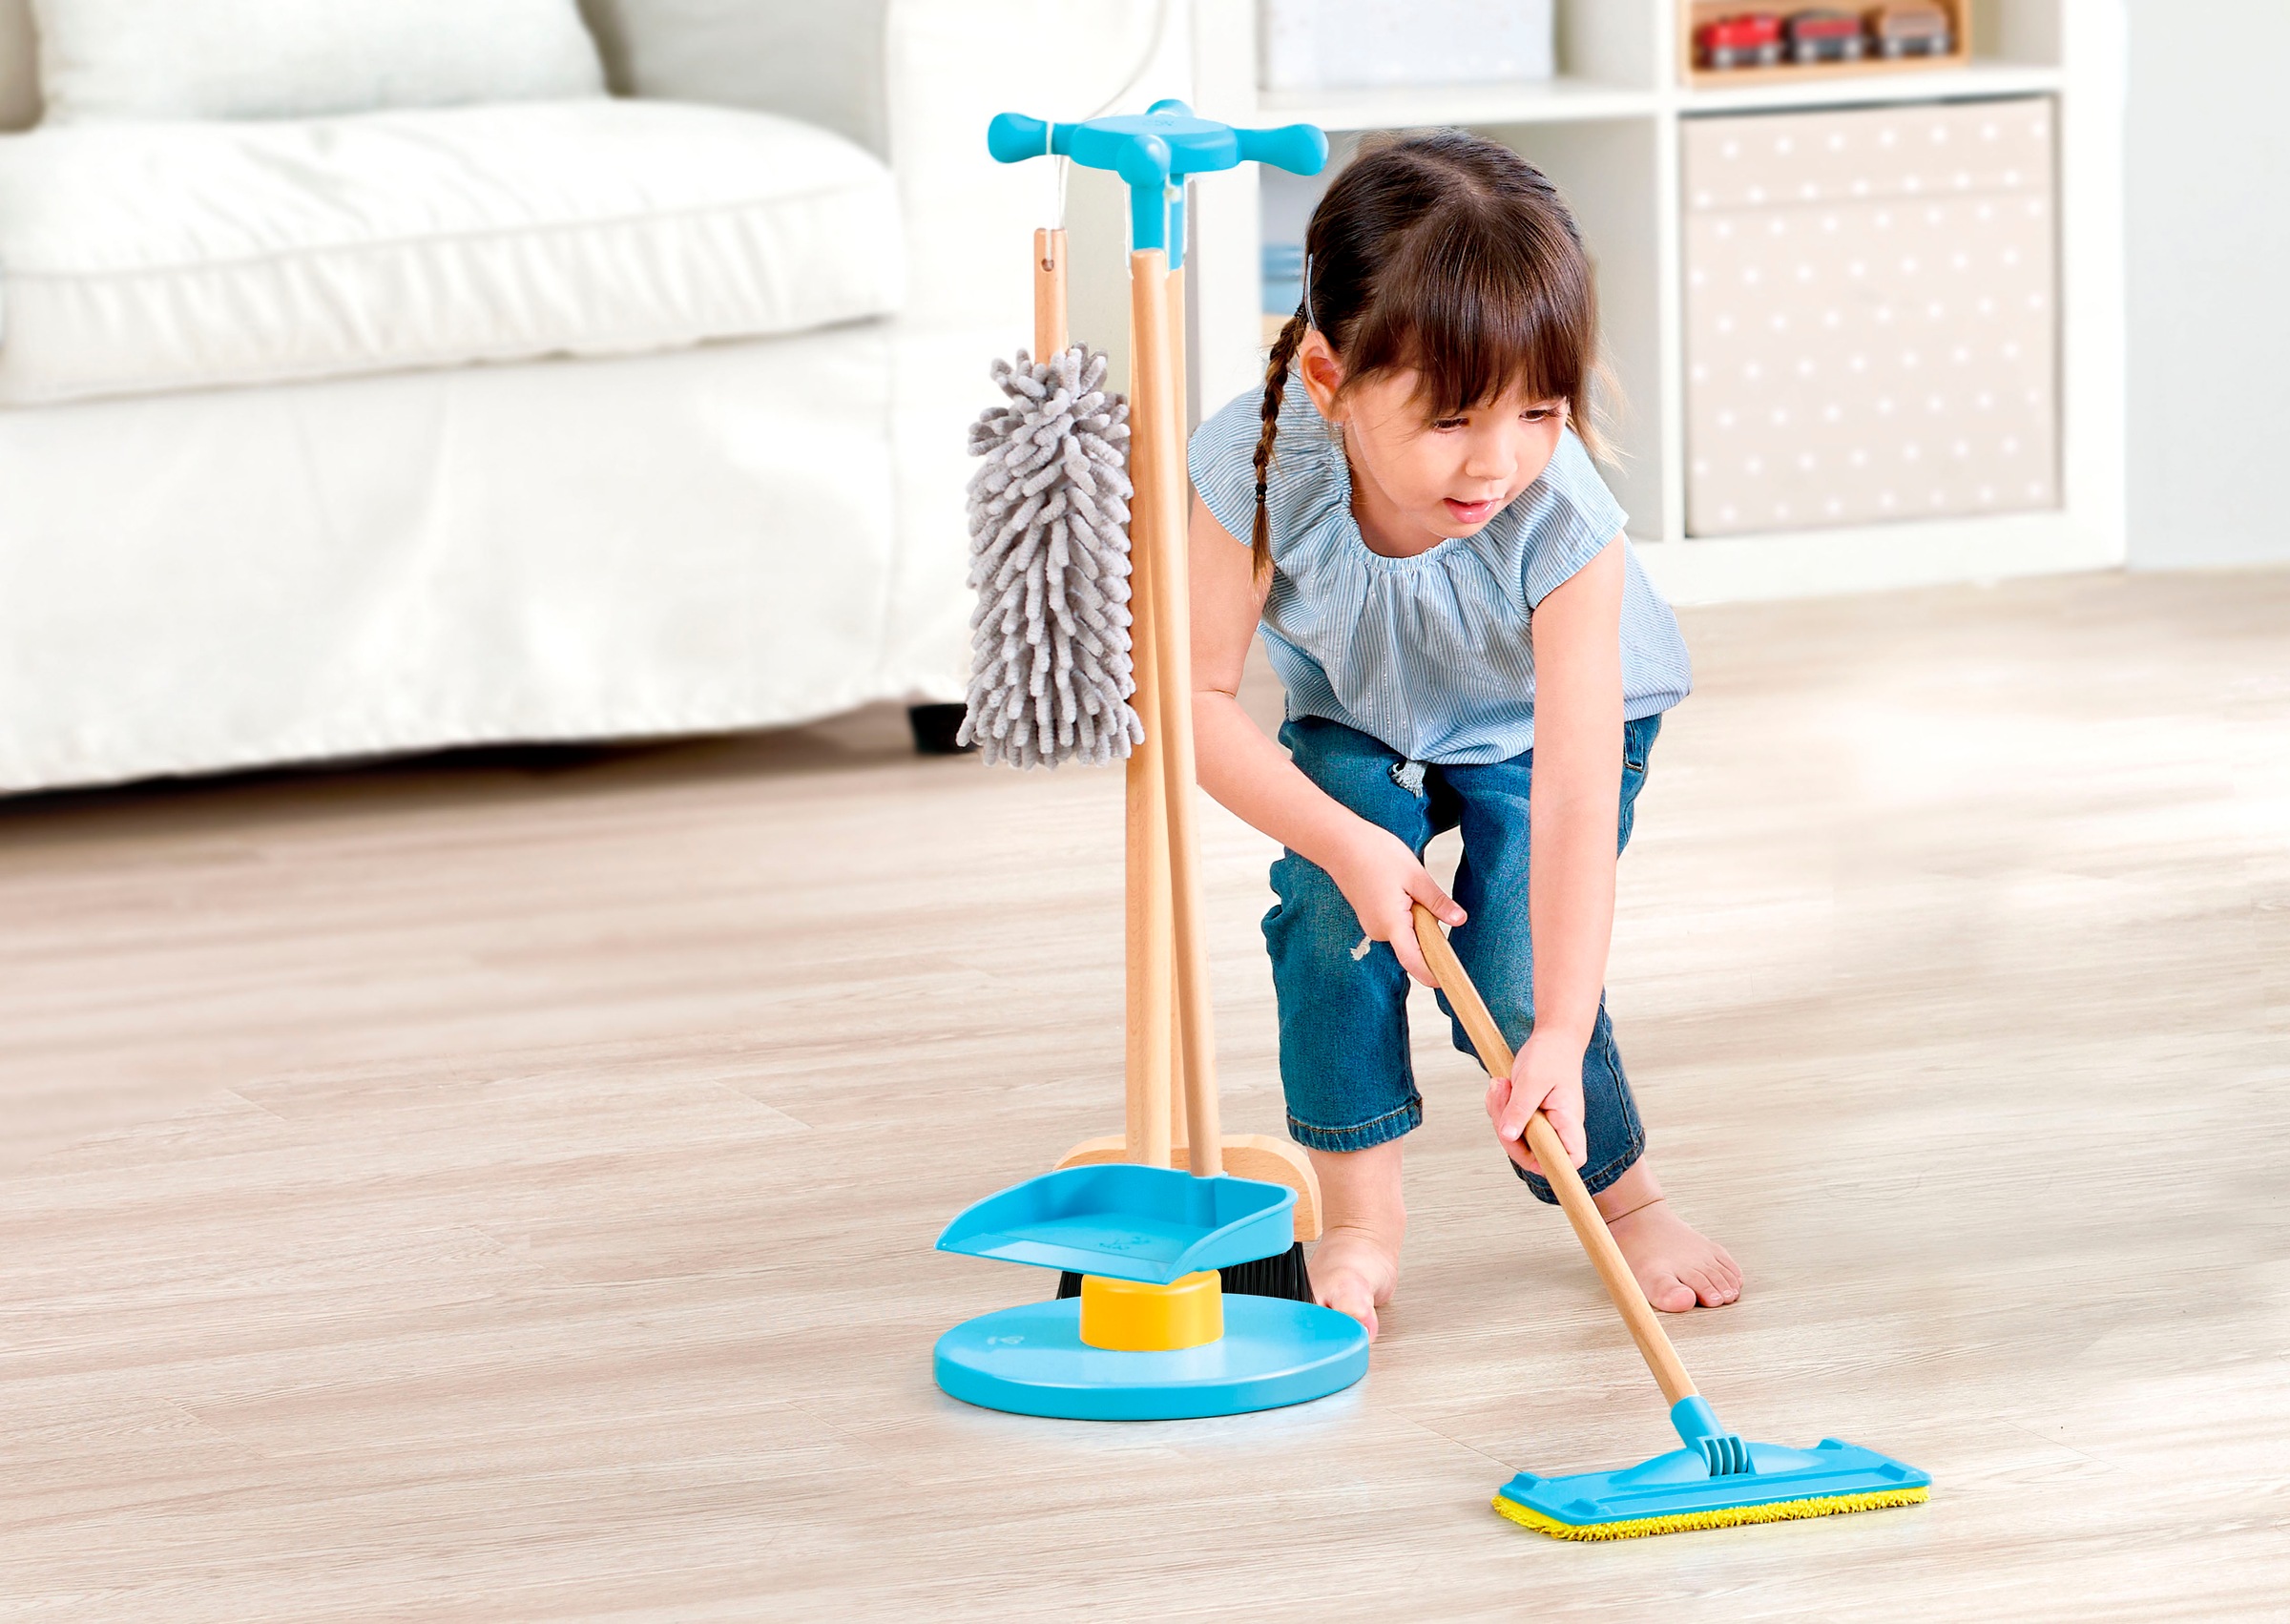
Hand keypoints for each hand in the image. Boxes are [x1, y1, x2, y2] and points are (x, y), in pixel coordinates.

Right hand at [1324, 825, 1463, 985]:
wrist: (1339, 843)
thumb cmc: (1374, 854)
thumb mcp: (1415, 875)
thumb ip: (1437, 902)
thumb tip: (1459, 920)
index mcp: (1390, 924)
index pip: (1413, 960)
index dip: (1431, 974)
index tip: (1449, 982)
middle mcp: (1378, 931)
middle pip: (1414, 944)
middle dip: (1428, 928)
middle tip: (1424, 894)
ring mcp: (1372, 925)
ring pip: (1405, 931)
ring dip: (1416, 916)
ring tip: (1405, 884)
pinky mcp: (1370, 917)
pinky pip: (1395, 923)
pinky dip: (1406, 912)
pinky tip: (1397, 886)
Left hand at [1486, 1029, 1587, 1176]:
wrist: (1552, 1038)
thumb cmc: (1551, 1055)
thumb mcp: (1532, 1080)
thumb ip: (1520, 1109)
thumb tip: (1508, 1136)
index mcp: (1569, 1121)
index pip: (1572, 1159)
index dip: (1554, 1166)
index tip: (1529, 1152)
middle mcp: (1559, 1128)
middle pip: (1532, 1153)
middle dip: (1507, 1129)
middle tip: (1502, 1095)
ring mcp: (1544, 1124)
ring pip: (1515, 1138)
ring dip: (1500, 1113)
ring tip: (1501, 1085)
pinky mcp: (1531, 1117)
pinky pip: (1510, 1123)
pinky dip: (1500, 1107)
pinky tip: (1501, 1087)